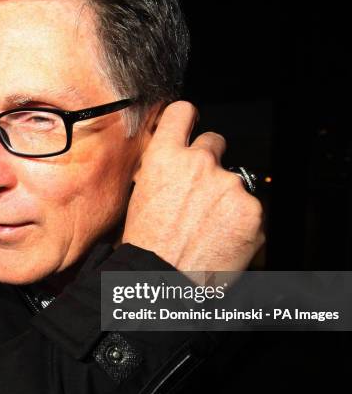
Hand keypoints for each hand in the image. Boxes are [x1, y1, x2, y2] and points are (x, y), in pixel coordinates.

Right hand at [122, 101, 264, 273]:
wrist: (163, 281)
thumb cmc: (145, 245)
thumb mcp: (140, 196)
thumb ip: (161, 171)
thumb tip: (173, 165)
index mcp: (165, 158)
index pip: (182, 113)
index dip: (188, 119)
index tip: (192, 126)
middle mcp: (199, 163)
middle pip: (215, 142)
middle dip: (210, 162)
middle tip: (200, 192)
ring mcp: (229, 185)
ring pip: (234, 180)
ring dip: (225, 197)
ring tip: (208, 227)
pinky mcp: (252, 210)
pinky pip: (250, 209)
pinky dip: (240, 223)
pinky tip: (221, 240)